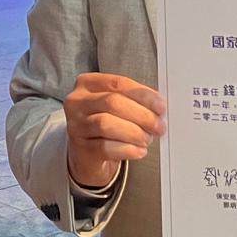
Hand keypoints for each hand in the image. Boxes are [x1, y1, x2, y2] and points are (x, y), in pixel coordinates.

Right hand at [64, 72, 166, 189]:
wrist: (87, 153)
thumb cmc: (106, 123)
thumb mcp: (115, 106)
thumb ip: (133, 100)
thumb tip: (158, 105)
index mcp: (87, 83)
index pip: (118, 83)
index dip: (143, 95)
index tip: (161, 106)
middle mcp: (77, 102)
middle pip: (112, 102)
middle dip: (141, 115)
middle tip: (158, 126)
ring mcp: (76, 125)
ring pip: (106, 124)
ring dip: (134, 132)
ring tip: (148, 139)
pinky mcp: (80, 148)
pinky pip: (105, 147)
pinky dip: (127, 149)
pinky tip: (139, 151)